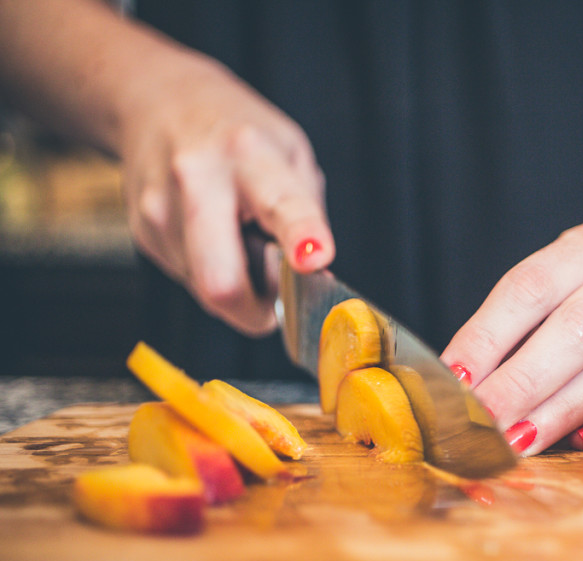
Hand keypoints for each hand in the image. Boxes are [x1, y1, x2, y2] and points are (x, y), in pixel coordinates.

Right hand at [119, 57, 334, 334]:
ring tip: (242, 241)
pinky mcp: (142, 232)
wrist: (159, 101)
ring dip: (236, 286)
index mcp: (248, 153)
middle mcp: (197, 178)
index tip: (314, 258)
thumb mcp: (292, 155)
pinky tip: (216, 236)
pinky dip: (213, 272)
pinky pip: (189, 280)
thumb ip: (308, 215)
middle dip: (256, 311)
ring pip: (206, 289)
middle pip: (221, 281)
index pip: (279, 205)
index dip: (300, 237)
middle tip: (277, 299)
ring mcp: (160, 208)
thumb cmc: (240, 135)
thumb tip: (312, 278)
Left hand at [440, 215, 582, 454]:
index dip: (488, 334)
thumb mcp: (567, 268)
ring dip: (563, 410)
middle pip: (581, 327)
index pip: (533, 286)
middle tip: (483, 420)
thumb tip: (464, 380)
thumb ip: (521, 317)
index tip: (454, 378)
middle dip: (524, 380)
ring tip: (519, 440)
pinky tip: (581, 440)